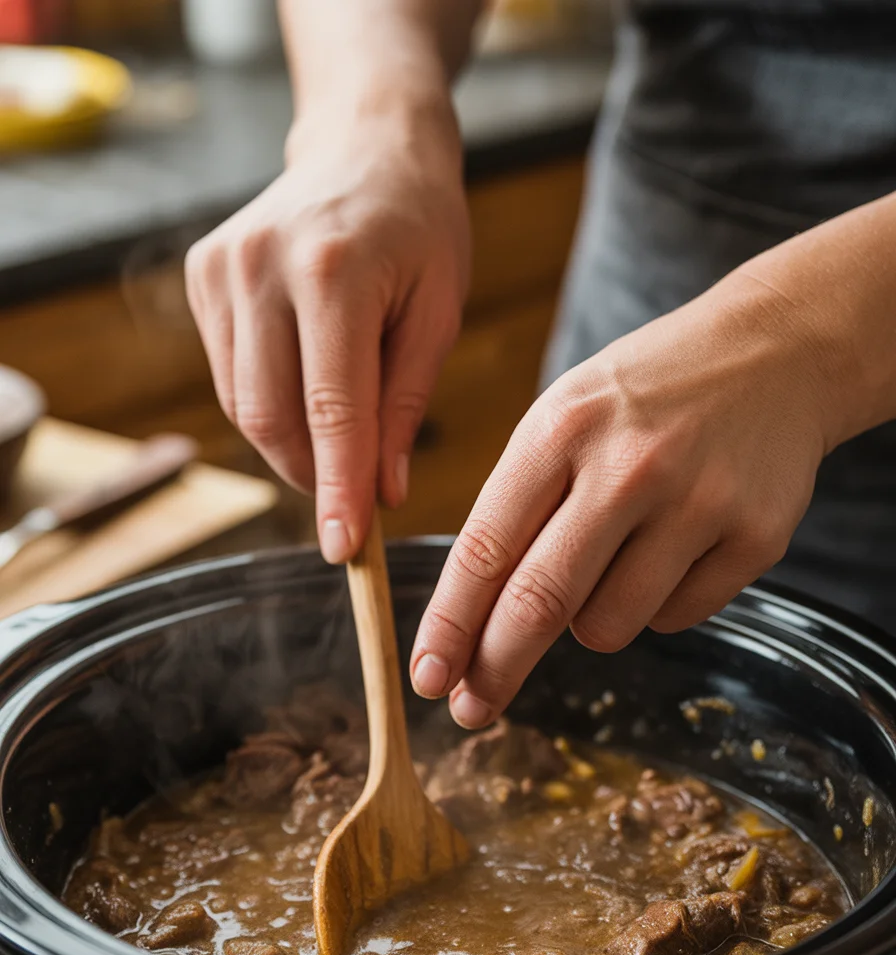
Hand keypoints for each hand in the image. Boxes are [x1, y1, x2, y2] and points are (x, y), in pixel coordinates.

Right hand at [186, 100, 469, 561]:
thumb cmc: (420, 229)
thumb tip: (381, 494)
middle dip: (313, 475)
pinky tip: (307, 391)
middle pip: (272, 416)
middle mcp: (262, 266)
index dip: (338, 489)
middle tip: (353, 502)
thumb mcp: (438, 313)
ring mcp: (222, 269)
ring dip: (292, 445)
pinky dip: (269, 407)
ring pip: (244, 405)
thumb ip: (405, 406)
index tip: (345, 550)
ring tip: (340, 439)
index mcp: (333, 271)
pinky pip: (230, 377)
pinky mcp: (202, 276)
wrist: (366, 146)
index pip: (332, 409)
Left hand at [411, 272, 844, 727]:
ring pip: (607, 628)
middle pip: (539, 605)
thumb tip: (471, 620)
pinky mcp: (756, 537)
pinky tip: (672, 551)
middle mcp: (629, 466)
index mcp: (562, 428)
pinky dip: (655, 606)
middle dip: (493, 670)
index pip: (485, 549)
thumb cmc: (647, 396)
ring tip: (611, 562)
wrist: (777, 352)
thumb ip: (518, 505)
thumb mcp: (566, 416)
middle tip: (469, 709)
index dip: (449, 625)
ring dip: (588, 623)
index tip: (425, 675)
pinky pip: (674, 619)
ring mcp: (698, 503)